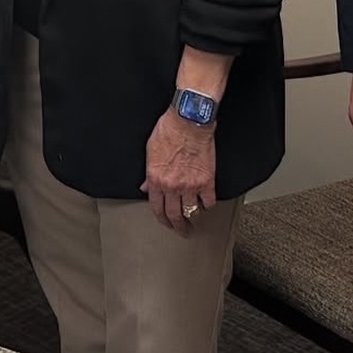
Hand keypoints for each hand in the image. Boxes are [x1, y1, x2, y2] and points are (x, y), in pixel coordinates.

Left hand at [140, 108, 216, 235]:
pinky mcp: (207, 181)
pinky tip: (207, 204)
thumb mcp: (150, 150)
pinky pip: (208, 202)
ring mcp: (190, 185)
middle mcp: (172, 186)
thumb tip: (144, 186)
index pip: (157, 208)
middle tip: (183, 231)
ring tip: (195, 220)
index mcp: (156, 179)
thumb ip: (148, 172)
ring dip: (193, 218)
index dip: (162, 219)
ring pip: (191, 211)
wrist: (188, 120)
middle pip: (174, 215)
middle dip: (178, 227)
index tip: (166, 222)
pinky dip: (208, 205)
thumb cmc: (169, 130)